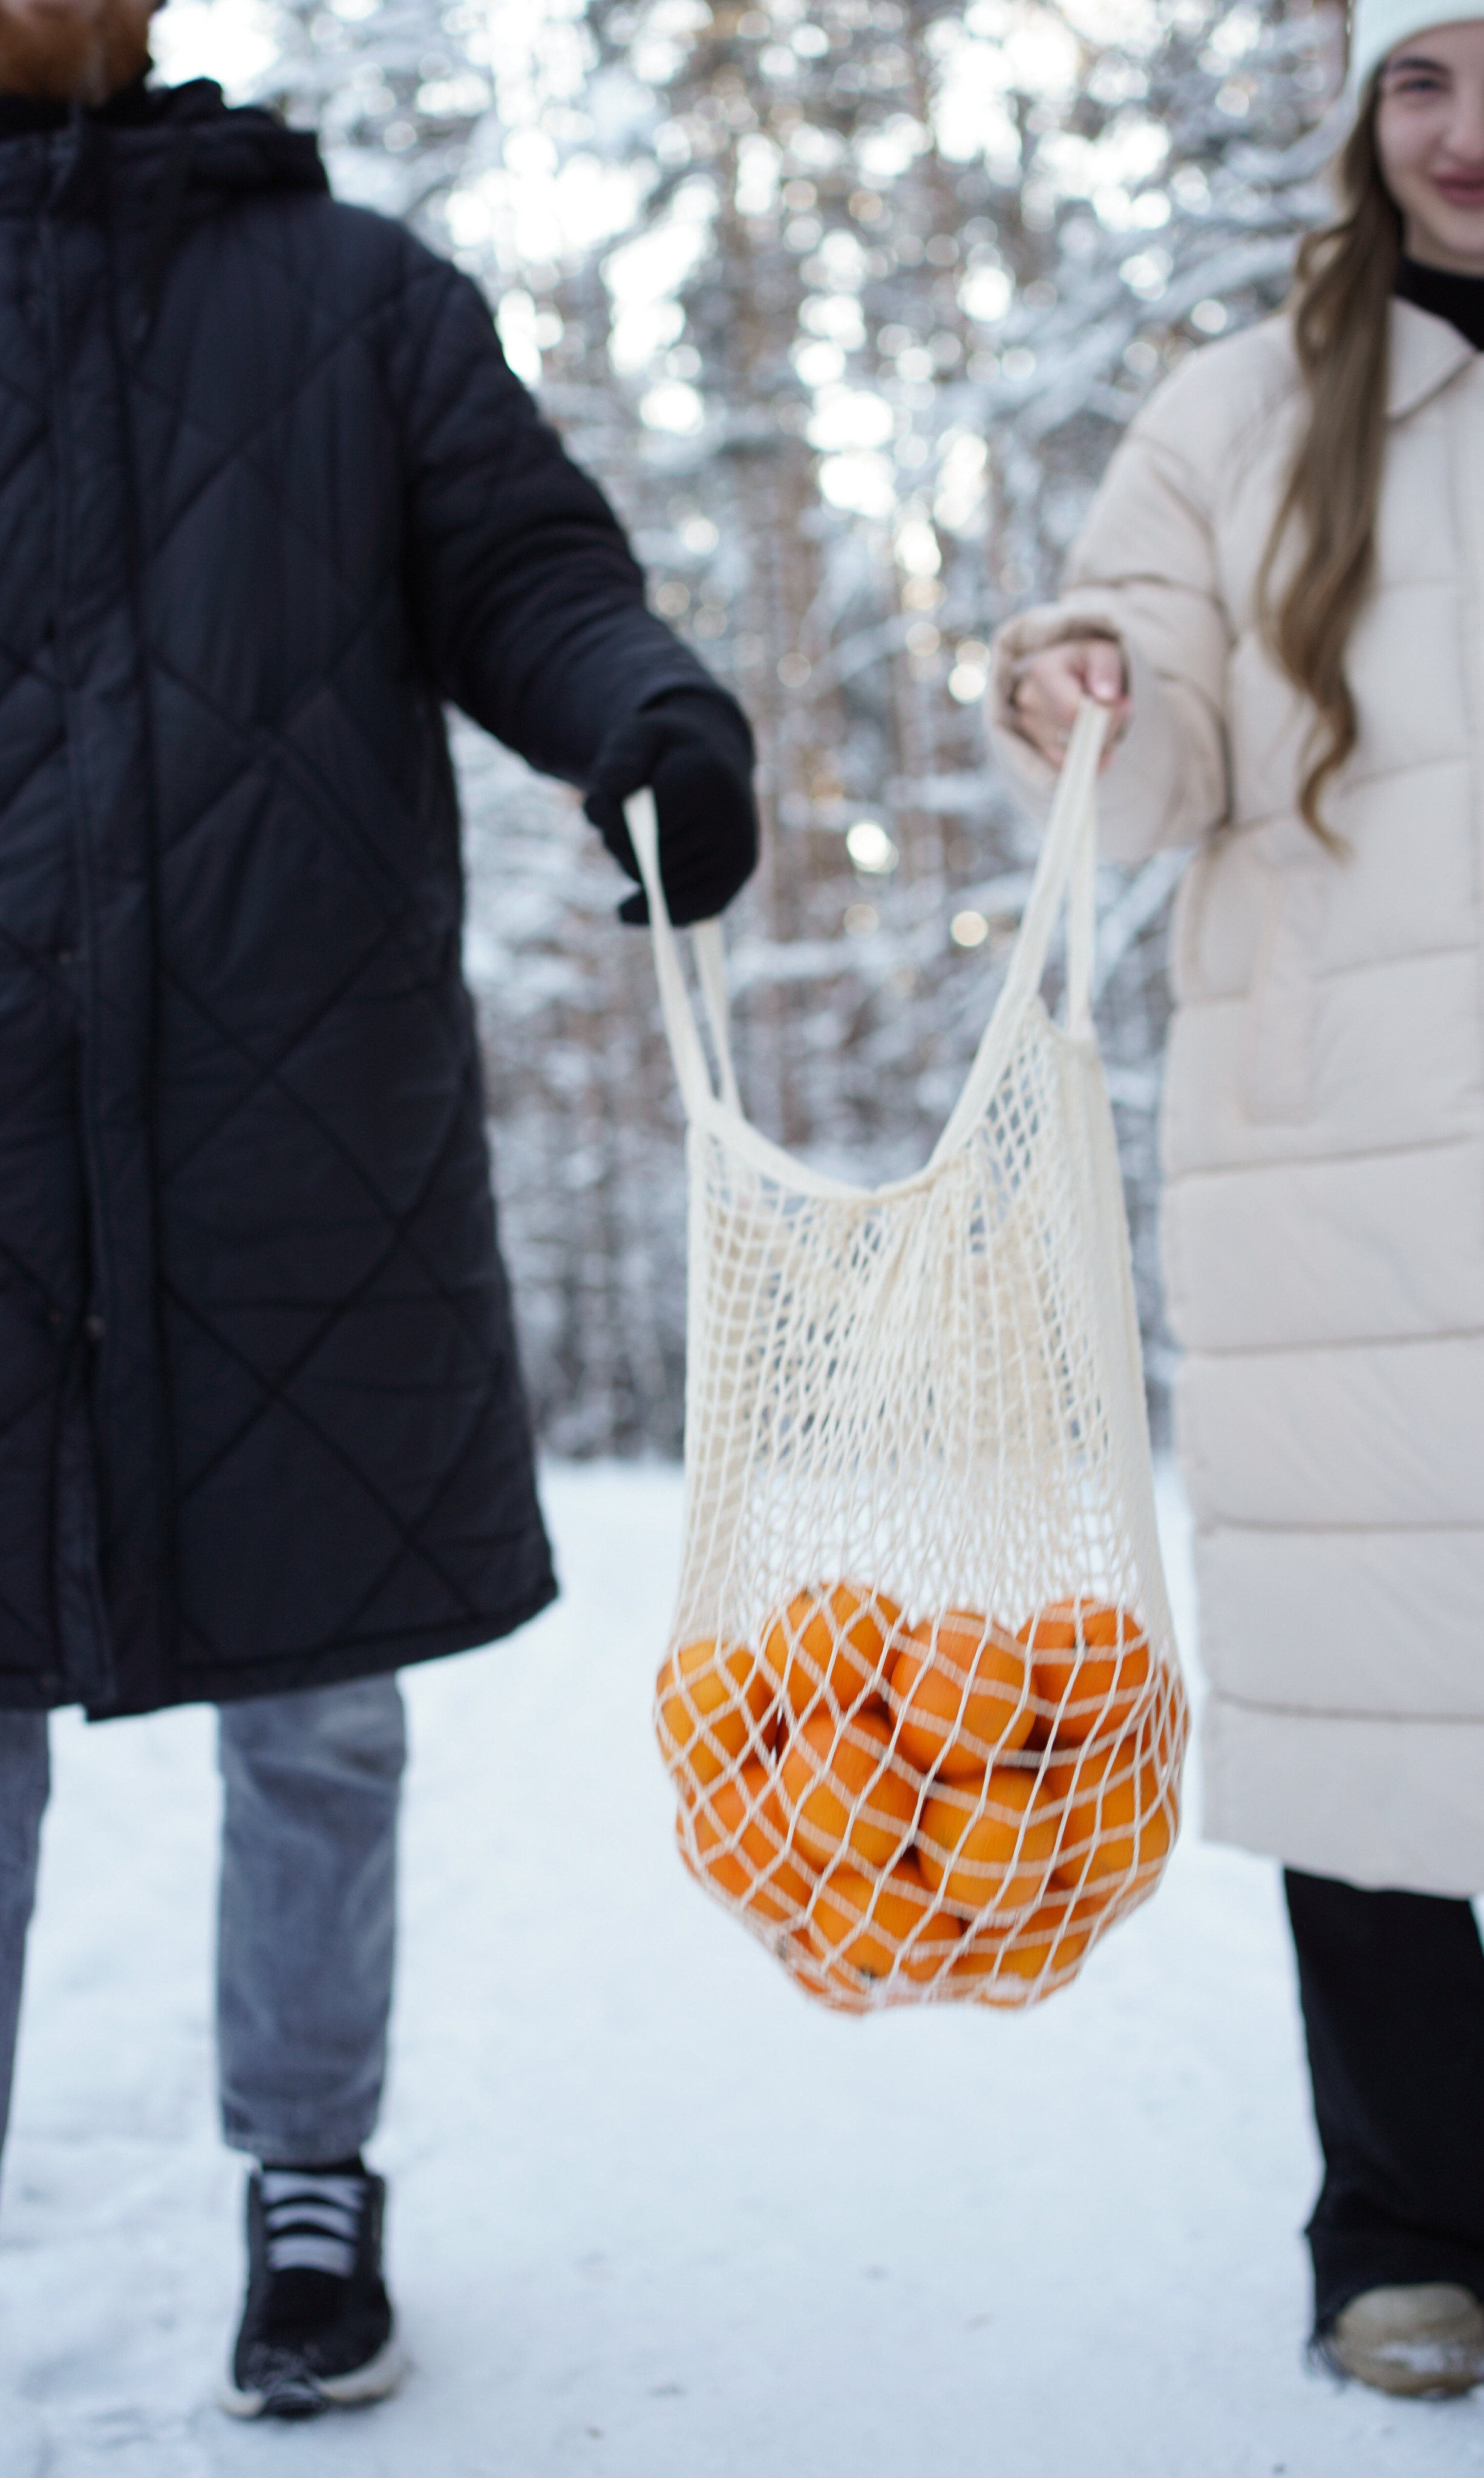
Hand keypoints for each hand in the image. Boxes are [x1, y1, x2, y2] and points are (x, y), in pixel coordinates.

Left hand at [584, 688, 758, 924]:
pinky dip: (662, 912)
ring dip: (635, 868)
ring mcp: (740, 848)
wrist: (715, 758)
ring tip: (634, 837)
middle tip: (613, 823)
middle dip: (620, 844)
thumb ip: (621, 756)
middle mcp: (733, 816)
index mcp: (707, 778)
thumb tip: (613, 789)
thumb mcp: (639, 735)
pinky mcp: (739, 872)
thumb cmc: (668, 750)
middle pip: (652, 856)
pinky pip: (697, 908)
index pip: (645, 820)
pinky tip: (628, 911)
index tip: (594, 804)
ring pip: (664, 883)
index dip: (610, 818)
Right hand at [1009, 637, 1129, 771]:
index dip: (1104, 715)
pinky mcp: (1034, 746)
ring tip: (1106, 724)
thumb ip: (1107, 670)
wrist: (1069, 672)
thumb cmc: (1089, 663)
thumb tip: (1106, 696)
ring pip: (1070, 753)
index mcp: (1043, 673)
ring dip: (1098, 745)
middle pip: (1072, 734)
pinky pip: (1065, 766)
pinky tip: (1100, 746)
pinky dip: (1087, 759)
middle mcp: (1029, 701)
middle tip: (1122, 713)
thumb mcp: (1104, 654)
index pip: (1072, 711)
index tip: (1124, 705)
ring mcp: (1028, 726)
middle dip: (1104, 729)